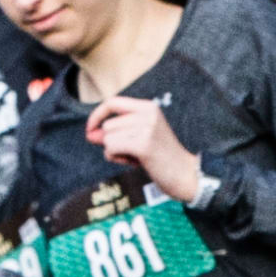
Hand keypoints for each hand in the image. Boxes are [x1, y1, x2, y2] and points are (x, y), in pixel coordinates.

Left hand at [83, 96, 202, 202]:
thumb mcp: (136, 140)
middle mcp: (148, 113)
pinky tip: (132, 162)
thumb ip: (114, 134)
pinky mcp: (143, 145)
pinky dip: (116, 158)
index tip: (90, 129)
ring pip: (108, 138)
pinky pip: (111, 148)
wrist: (185, 174)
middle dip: (112, 142)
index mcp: (148, 107)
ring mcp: (146, 128)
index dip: (97, 115)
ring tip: (135, 157)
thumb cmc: (160, 158)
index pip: (113, 102)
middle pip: (108, 125)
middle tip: (132, 153)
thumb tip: (90, 134)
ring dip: (115, 152)